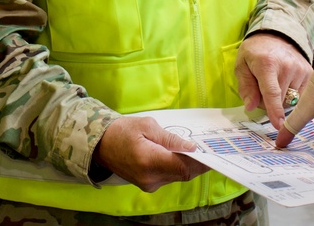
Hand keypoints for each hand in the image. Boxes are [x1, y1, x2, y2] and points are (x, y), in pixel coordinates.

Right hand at [93, 116, 208, 191]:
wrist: (100, 144)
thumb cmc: (122, 130)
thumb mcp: (147, 126)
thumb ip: (170, 138)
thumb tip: (191, 147)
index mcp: (149, 161)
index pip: (183, 167)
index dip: (201, 162)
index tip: (213, 153)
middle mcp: (150, 178)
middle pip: (183, 174)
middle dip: (198, 163)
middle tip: (211, 150)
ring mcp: (149, 185)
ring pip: (178, 177)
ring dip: (188, 165)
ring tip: (199, 151)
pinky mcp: (148, 186)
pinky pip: (169, 177)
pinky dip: (178, 168)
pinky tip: (182, 156)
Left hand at [235, 32, 311, 130]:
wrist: (276, 35)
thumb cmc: (255, 52)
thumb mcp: (241, 65)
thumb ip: (245, 87)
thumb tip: (250, 107)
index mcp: (267, 64)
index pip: (272, 92)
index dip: (275, 111)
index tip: (279, 126)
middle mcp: (287, 67)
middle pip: (280, 102)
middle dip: (270, 103)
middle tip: (263, 88)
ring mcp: (301, 70)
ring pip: (292, 102)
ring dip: (282, 100)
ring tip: (276, 83)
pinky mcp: (311, 73)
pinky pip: (302, 96)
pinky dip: (293, 96)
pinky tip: (287, 84)